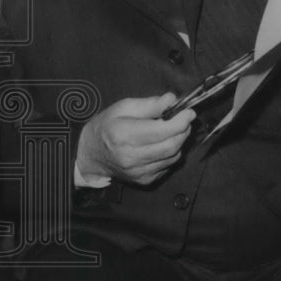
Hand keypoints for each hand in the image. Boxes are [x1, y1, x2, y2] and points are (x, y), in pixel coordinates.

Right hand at [75, 93, 194, 186]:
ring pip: (173, 157)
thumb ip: (149, 104)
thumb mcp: (122, 107)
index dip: (180, 121)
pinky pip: (167, 166)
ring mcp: (138, 171)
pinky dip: (171, 153)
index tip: (189, 112)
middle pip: (171, 145)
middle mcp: (130, 156)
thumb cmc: (106, 126)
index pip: (161, 130)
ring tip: (172, 130)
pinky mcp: (144, 180)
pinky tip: (162, 144)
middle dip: (183, 130)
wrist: (91, 154)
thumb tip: (172, 100)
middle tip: (184, 119)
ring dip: (179, 142)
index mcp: (123, 134)